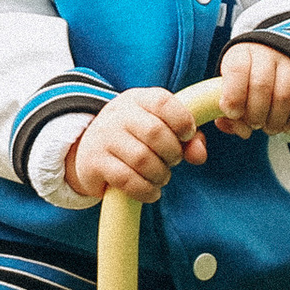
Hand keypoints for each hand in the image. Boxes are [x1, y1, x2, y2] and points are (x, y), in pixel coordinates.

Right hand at [67, 86, 207, 201]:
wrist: (90, 149)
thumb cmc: (136, 137)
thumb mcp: (161, 128)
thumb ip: (188, 138)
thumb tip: (199, 154)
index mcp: (138, 99)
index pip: (163, 101)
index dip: (182, 120)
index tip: (187, 135)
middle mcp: (118, 114)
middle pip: (155, 132)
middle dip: (172, 153)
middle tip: (173, 161)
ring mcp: (103, 137)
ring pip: (142, 159)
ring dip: (160, 174)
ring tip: (161, 176)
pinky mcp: (95, 163)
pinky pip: (127, 180)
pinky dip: (146, 190)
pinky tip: (151, 191)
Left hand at [216, 43, 289, 138]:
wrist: (277, 55)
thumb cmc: (247, 78)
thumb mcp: (231, 86)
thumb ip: (227, 109)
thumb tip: (231, 125)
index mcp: (242, 53)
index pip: (237, 69)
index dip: (234, 96)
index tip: (233, 113)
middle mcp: (268, 53)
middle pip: (262, 85)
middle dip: (255, 114)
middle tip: (254, 124)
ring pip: (285, 95)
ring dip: (275, 121)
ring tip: (270, 127)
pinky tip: (288, 127)